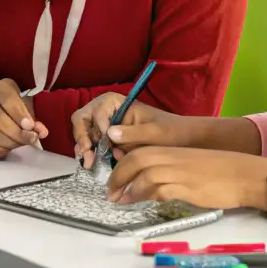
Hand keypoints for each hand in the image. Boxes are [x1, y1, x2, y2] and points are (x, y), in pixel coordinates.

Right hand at [0, 79, 47, 158]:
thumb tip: (41, 132)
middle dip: (18, 133)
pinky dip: (1, 150)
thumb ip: (33, 118)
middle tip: (30, 139)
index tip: (30, 126)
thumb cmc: (13, 107)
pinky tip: (8, 146)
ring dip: (11, 143)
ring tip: (20, 142)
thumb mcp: (25, 105)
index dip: (20, 114)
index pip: (8, 99)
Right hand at [70, 94, 207, 166]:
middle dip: (83, 138)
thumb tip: (108, 134)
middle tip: (87, 158)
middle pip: (83, 119)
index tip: (105, 143)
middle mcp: (108, 111)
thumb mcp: (155, 133)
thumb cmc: (172, 132)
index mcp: (117, 103)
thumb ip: (132, 133)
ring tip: (89, 163)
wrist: (184, 141)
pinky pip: (93, 143)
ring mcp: (107, 125)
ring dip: (84, 147)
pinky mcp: (109, 139)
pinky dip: (90, 152)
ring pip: (85, 132)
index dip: (96, 127)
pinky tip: (93, 164)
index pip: (96, 111)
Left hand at [107, 146, 266, 210]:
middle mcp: (173, 156)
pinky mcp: (188, 186)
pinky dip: (148, 195)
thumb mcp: (189, 165)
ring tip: (121, 199)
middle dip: (118, 175)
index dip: (122, 164)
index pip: (139, 151)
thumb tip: (148, 185)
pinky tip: (143, 201)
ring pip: (145, 174)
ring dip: (130, 188)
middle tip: (110, 192)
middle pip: (136, 160)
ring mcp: (180, 170)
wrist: (245, 175)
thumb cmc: (219, 171)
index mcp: (172, 150)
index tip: (113, 178)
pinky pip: (161, 189)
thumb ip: (169, 170)